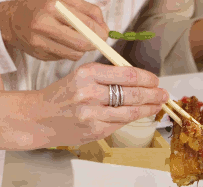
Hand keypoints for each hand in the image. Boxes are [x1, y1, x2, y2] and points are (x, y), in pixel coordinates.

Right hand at [0, 0, 108, 60]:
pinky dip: (69, 52)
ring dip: (82, 49)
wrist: (13, 20)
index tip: (105, 33)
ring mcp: (39, 42)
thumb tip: (105, 29)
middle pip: (80, 43)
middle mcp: (43, 24)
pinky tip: (62, 43)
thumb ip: (88, 11)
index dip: (99, 31)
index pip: (84, 24)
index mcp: (52, 6)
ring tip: (78, 40)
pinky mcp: (39, 55)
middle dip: (94, 44)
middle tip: (98, 41)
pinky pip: (64, 58)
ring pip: (74, 54)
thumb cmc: (42, 7)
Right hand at [33, 62, 167, 146]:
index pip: (126, 74)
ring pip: (130, 110)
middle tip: (163, 93)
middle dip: (153, 94)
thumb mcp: (80, 77)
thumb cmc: (61, 95)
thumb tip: (137, 79)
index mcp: (87, 73)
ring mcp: (92, 113)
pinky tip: (139, 114)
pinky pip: (119, 123)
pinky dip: (132, 118)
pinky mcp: (94, 130)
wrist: (38, 117)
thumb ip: (106, 77)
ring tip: (158, 104)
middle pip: (132, 93)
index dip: (146, 77)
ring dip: (148, 108)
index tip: (154, 79)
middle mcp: (90, 92)